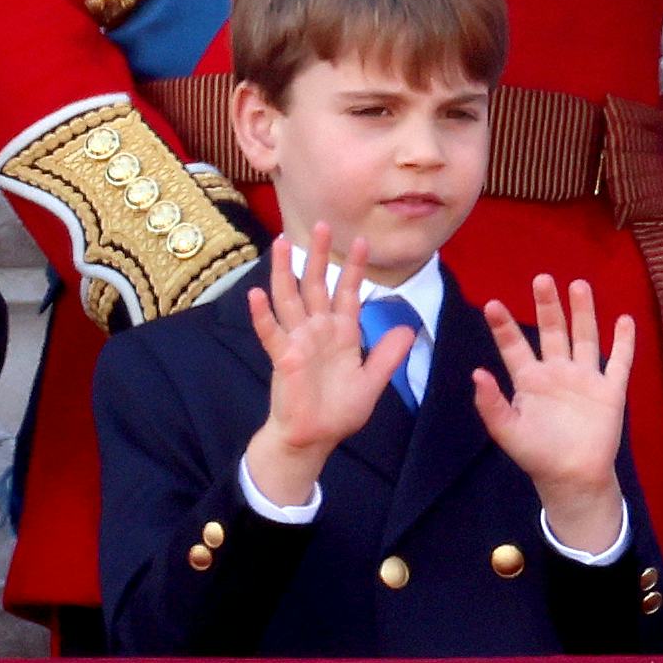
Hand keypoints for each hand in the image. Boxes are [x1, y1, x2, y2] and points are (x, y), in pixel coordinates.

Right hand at [243, 222, 414, 506]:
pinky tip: (254, 293)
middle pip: (317, 285)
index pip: (348, 292)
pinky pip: (270, 332)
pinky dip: (262, 314)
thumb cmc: (339, 412)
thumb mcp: (371, 382)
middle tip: (322, 224)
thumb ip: (388, 356)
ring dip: (286, 271)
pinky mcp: (282, 357)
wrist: (314, 438)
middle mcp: (318, 330)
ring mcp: (298, 341)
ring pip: (290, 298)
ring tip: (282, 243)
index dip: (353, 268)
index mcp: (341, 333)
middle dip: (320, 255)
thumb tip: (408, 328)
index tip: (361, 240)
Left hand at [474, 275, 634, 555]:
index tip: (492, 305)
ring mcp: (585, 379)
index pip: (514, 347)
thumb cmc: (538, 455)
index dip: (504, 326)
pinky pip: (618, 362)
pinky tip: (625, 320)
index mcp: (530, 380)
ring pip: (584, 337)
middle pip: (552, 331)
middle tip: (542, 279)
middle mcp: (557, 372)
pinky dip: (623, 342)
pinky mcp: (610, 391)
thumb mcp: (508, 432)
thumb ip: (492, 405)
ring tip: (578, 285)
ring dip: (582, 312)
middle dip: (547, 306)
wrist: (573, 479)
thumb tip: (476, 374)